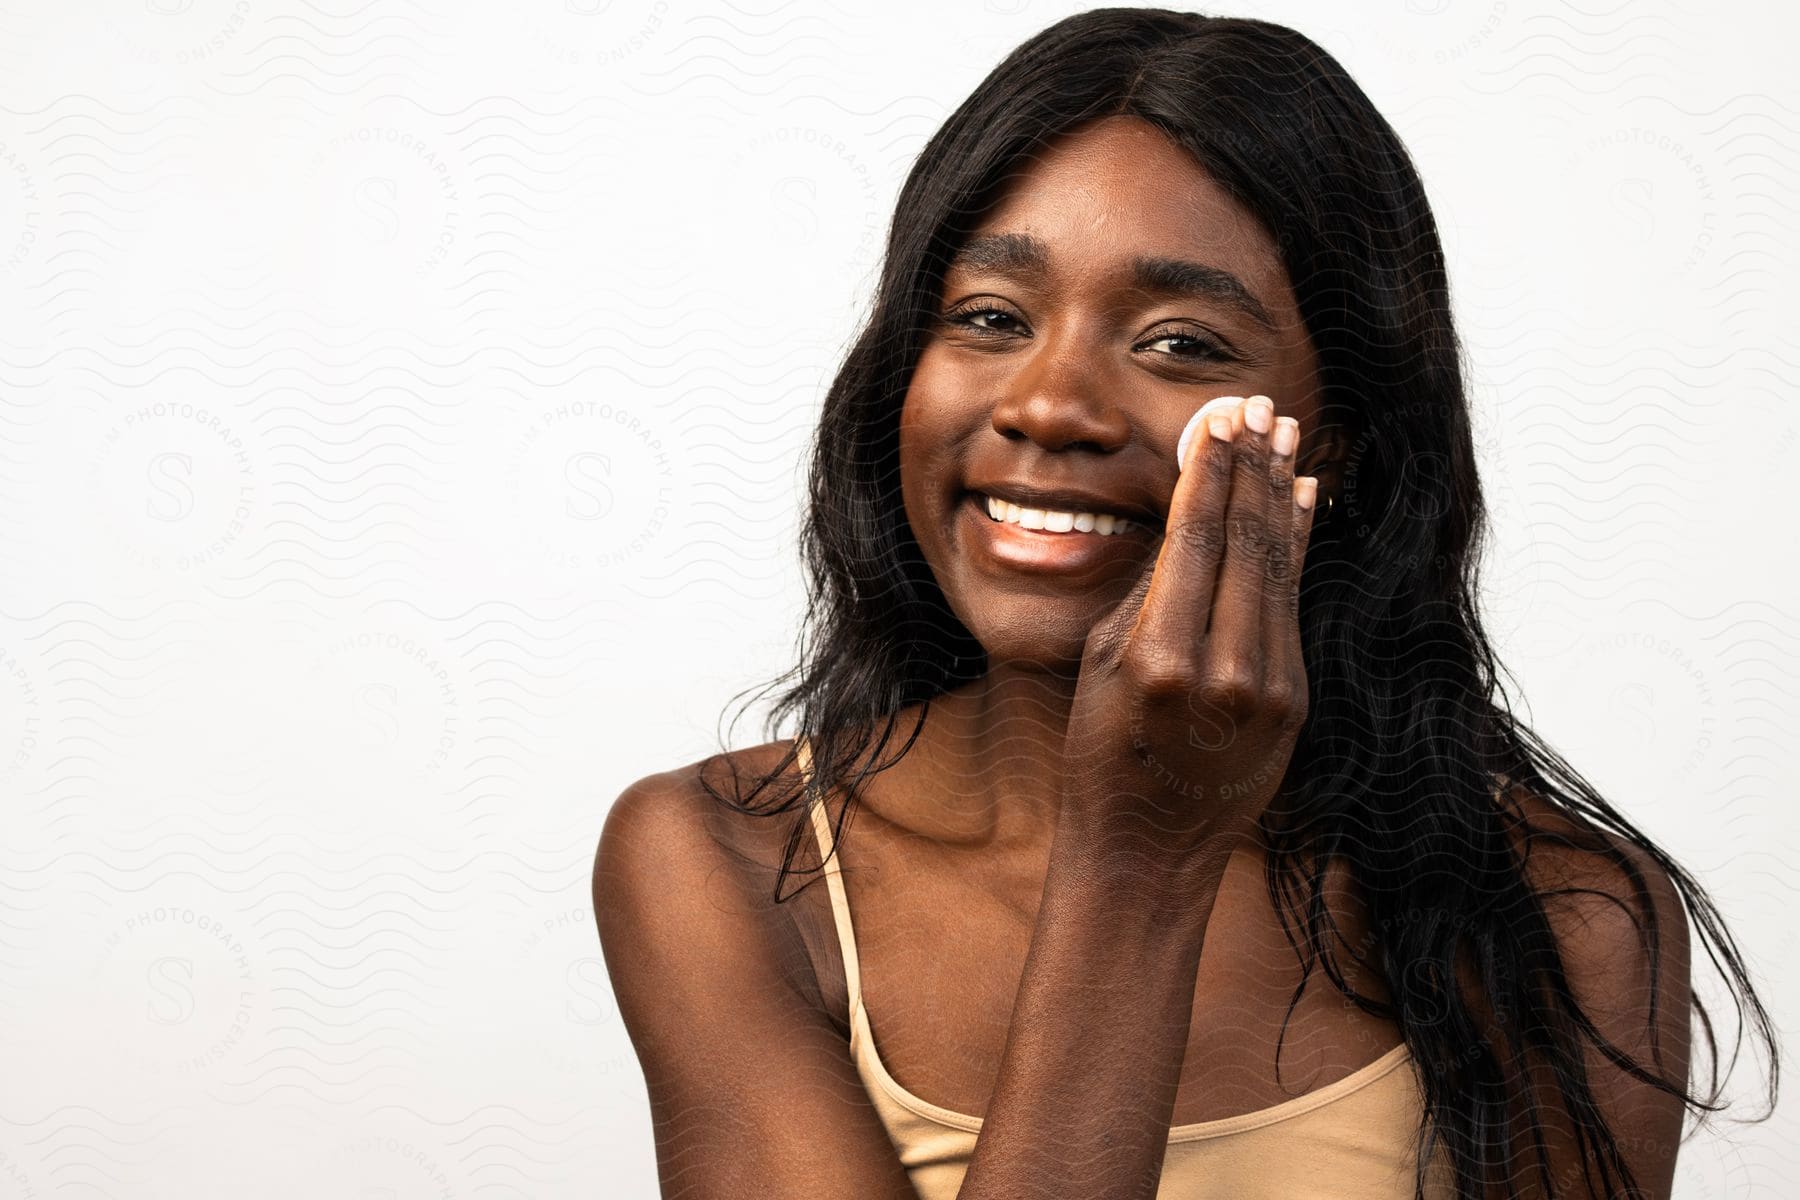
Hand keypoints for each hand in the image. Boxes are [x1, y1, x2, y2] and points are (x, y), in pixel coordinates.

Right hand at [1059, 394, 1317, 872]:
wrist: (1147, 848)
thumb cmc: (1103, 753)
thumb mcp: (1102, 663)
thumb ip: (1150, 591)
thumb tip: (1192, 512)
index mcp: (1158, 659)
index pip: (1194, 538)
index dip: (1210, 470)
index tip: (1219, 417)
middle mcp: (1221, 671)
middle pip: (1244, 542)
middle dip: (1251, 466)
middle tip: (1260, 406)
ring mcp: (1266, 690)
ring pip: (1278, 568)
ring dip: (1281, 494)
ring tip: (1285, 436)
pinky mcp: (1293, 703)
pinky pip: (1293, 606)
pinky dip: (1297, 547)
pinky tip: (1300, 501)